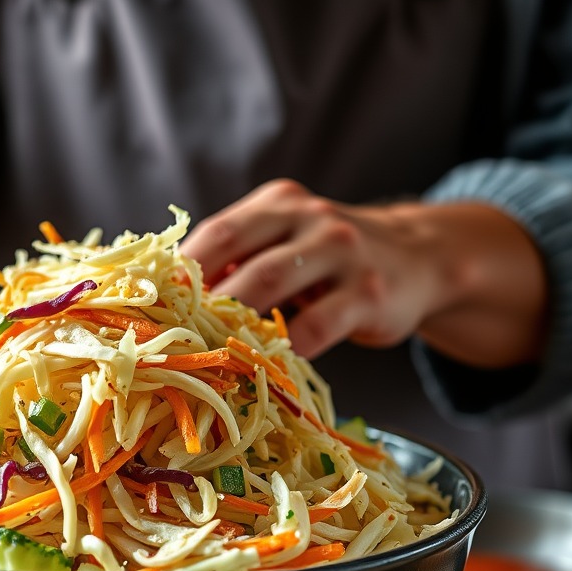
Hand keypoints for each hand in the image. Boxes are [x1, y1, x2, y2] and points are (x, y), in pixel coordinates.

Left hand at [181, 179, 546, 366]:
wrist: (419, 258)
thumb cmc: (334, 261)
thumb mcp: (289, 241)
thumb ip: (241, 260)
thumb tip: (170, 300)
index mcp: (278, 204)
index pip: (217, 233)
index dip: (181, 272)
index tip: (152, 310)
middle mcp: (310, 218)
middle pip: (239, 259)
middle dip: (201, 303)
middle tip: (172, 340)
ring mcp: (343, 252)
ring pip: (272, 287)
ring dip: (235, 324)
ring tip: (207, 355)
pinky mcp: (369, 293)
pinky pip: (316, 326)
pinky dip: (284, 349)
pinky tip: (265, 367)